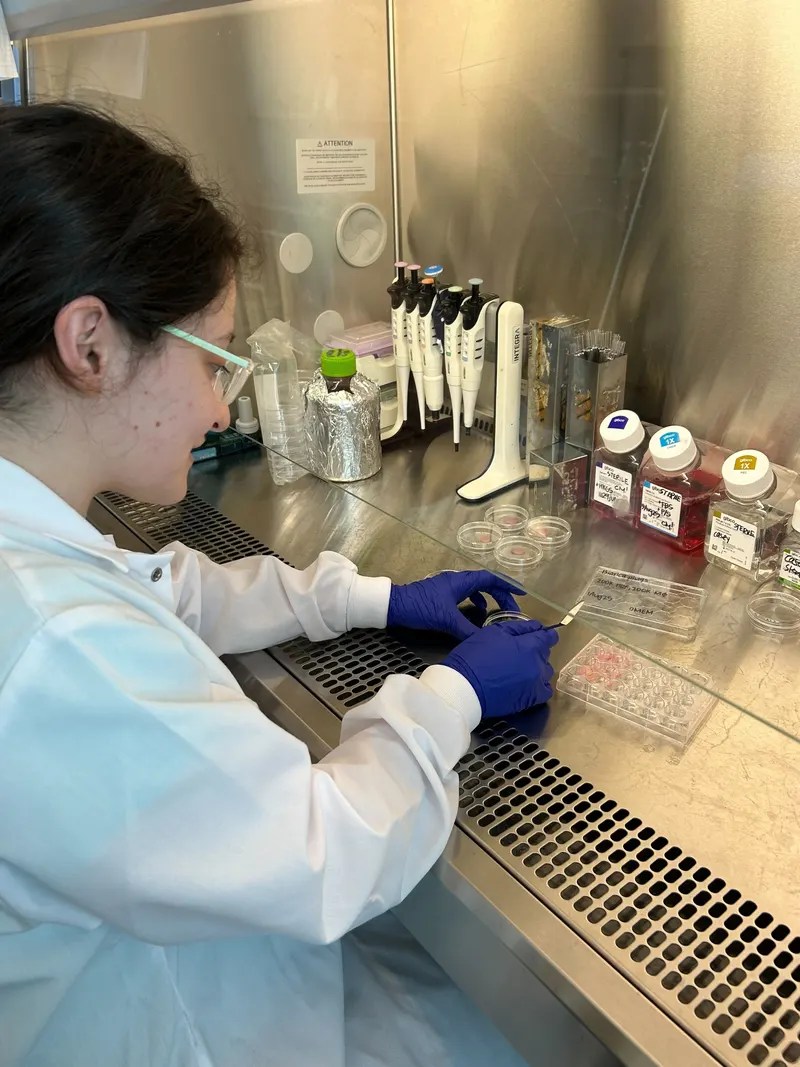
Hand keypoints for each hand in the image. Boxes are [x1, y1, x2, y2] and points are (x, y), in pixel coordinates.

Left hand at [387, 570, 524, 640]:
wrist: (394, 606)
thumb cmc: (420, 608)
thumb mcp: (446, 620)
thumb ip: (467, 630)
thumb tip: (486, 639)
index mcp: (461, 581)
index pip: (490, 578)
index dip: (507, 585)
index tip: (521, 594)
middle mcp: (456, 580)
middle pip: (485, 583)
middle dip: (500, 595)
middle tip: (511, 609)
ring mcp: (448, 586)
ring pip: (474, 589)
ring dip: (487, 598)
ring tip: (495, 613)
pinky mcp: (441, 594)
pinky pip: (464, 595)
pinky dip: (474, 602)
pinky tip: (474, 613)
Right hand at [442, 619, 557, 717]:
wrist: (464, 688)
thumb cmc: (474, 656)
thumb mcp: (493, 632)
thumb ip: (518, 628)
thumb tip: (536, 626)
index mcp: (529, 646)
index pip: (549, 637)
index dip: (545, 634)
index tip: (538, 635)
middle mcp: (537, 665)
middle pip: (546, 655)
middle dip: (536, 651)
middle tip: (517, 652)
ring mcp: (535, 684)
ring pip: (546, 672)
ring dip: (537, 668)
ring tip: (519, 668)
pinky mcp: (530, 700)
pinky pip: (545, 691)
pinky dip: (539, 686)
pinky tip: (527, 683)